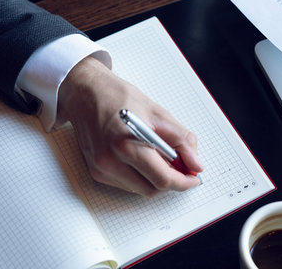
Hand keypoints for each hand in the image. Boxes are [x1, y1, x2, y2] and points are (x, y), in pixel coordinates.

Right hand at [58, 56, 202, 196]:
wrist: (85, 92)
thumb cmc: (118, 97)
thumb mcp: (158, 113)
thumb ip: (181, 141)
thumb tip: (195, 164)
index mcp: (126, 145)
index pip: (162, 178)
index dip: (183, 181)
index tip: (194, 177)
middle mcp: (110, 161)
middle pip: (152, 189)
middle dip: (171, 180)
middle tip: (182, 166)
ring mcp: (101, 169)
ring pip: (140, 189)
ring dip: (155, 179)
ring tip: (160, 156)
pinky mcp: (96, 172)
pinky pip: (127, 184)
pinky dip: (141, 176)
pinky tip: (143, 157)